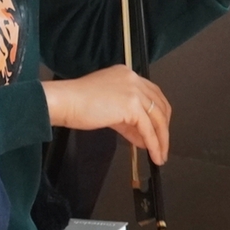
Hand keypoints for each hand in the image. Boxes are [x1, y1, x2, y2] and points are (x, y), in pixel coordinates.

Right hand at [41, 65, 171, 164]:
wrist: (66, 102)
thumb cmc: (77, 103)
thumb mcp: (108, 108)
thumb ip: (127, 120)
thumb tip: (142, 137)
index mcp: (126, 74)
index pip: (151, 93)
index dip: (157, 114)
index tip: (158, 129)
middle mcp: (133, 79)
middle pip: (160, 104)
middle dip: (164, 127)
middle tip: (163, 144)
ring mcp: (134, 90)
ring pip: (157, 118)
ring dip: (161, 139)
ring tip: (160, 155)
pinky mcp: (132, 105)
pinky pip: (148, 129)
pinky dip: (154, 144)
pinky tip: (154, 154)